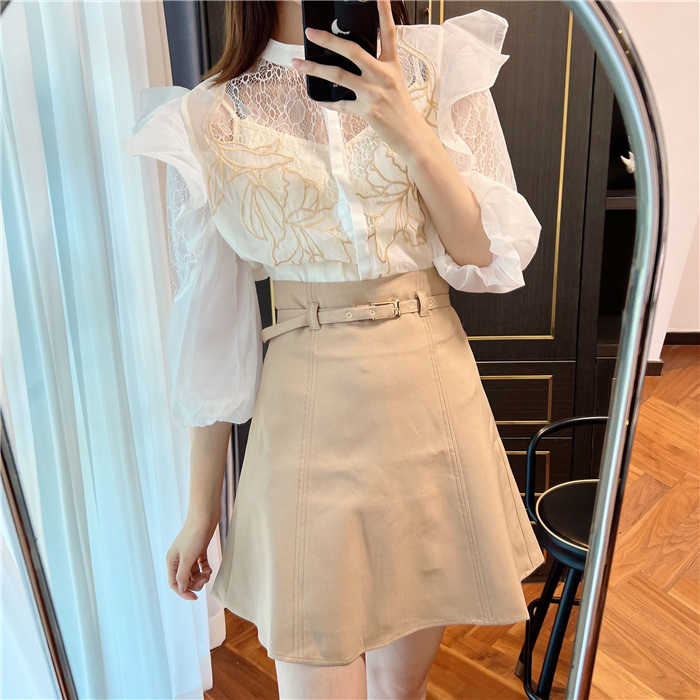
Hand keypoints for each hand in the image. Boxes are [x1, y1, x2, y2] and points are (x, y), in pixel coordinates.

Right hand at [166, 512, 218, 600]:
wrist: (205, 515)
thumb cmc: (194, 534)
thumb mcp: (188, 557)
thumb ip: (183, 575)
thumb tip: (182, 589)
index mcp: (172, 561)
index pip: (174, 583)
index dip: (184, 592)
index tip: (195, 597)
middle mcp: (179, 558)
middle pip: (185, 579)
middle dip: (195, 583)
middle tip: (204, 580)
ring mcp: (189, 554)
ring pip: (193, 573)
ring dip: (201, 577)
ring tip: (208, 574)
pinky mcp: (199, 549)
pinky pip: (201, 565)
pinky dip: (205, 569)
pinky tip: (209, 569)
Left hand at [291, 0, 432, 157]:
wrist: (410, 134)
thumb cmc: (400, 107)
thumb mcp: (395, 81)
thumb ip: (377, 68)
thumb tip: (349, 61)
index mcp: (392, 65)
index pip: (388, 33)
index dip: (384, 12)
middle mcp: (383, 75)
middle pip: (352, 51)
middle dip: (328, 40)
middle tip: (311, 32)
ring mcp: (374, 93)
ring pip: (339, 76)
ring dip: (314, 69)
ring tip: (297, 63)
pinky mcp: (368, 111)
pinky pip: (341, 104)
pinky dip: (328, 102)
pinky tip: (318, 98)